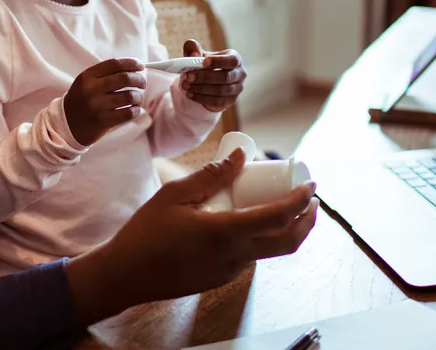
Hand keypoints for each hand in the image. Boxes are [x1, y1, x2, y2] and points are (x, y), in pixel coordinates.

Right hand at [64, 58, 146, 145]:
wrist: (67, 125)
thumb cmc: (81, 101)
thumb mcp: (86, 83)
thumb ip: (106, 75)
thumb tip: (134, 68)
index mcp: (87, 76)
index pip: (114, 64)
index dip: (131, 63)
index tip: (141, 66)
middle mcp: (91, 89)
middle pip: (124, 78)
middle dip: (139, 79)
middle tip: (143, 83)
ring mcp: (97, 106)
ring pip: (129, 96)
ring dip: (138, 97)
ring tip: (137, 99)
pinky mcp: (103, 121)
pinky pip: (128, 113)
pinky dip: (136, 110)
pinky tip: (134, 110)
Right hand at [64, 148, 317, 322]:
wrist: (125, 276)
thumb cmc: (144, 233)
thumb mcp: (174, 195)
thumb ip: (210, 176)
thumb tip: (240, 156)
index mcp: (225, 232)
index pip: (279, 216)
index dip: (301, 199)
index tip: (311, 184)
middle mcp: (235, 256)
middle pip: (288, 242)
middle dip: (307, 220)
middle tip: (310, 199)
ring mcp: (229, 272)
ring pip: (270, 251)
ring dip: (284, 229)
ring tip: (280, 204)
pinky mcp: (221, 279)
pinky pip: (249, 257)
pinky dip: (260, 238)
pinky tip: (246, 221)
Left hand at [181, 40, 245, 111]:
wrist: (206, 79)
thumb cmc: (204, 63)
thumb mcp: (197, 53)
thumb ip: (193, 49)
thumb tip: (194, 54)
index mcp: (235, 58)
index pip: (232, 60)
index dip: (219, 61)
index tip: (204, 62)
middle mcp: (240, 73)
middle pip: (226, 77)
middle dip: (205, 77)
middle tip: (188, 77)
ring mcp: (237, 89)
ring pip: (222, 91)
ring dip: (202, 89)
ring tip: (186, 86)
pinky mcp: (230, 100)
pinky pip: (218, 102)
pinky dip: (203, 99)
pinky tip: (191, 94)